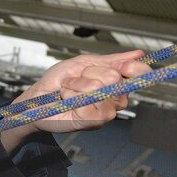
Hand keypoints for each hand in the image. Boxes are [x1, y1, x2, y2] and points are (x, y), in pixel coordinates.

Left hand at [13, 50, 150, 134]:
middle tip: (76, 79)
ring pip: (97, 89)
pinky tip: (66, 101)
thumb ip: (111, 60)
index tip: (122, 65)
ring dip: (75, 85)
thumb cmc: (58, 82)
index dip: (133, 67)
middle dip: (88, 73)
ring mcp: (105, 113)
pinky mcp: (92, 122)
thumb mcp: (83, 63)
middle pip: (113, 77)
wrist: (36, 99)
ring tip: (68, 90)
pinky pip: (86, 103)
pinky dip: (70, 96)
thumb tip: (139, 54)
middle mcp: (115, 99)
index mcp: (116, 83)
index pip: (139, 74)